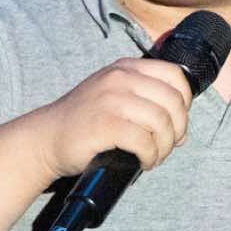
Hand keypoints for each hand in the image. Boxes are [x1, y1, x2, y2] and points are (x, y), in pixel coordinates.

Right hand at [29, 58, 193, 181]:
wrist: (45, 138)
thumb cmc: (83, 123)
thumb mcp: (114, 97)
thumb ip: (145, 103)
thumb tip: (182, 131)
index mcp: (126, 68)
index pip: (175, 75)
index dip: (184, 102)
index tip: (176, 123)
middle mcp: (120, 78)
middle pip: (173, 101)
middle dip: (177, 129)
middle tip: (167, 146)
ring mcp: (111, 99)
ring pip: (161, 122)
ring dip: (165, 146)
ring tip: (154, 157)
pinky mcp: (104, 124)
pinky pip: (144, 141)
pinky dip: (151, 156)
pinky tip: (144, 162)